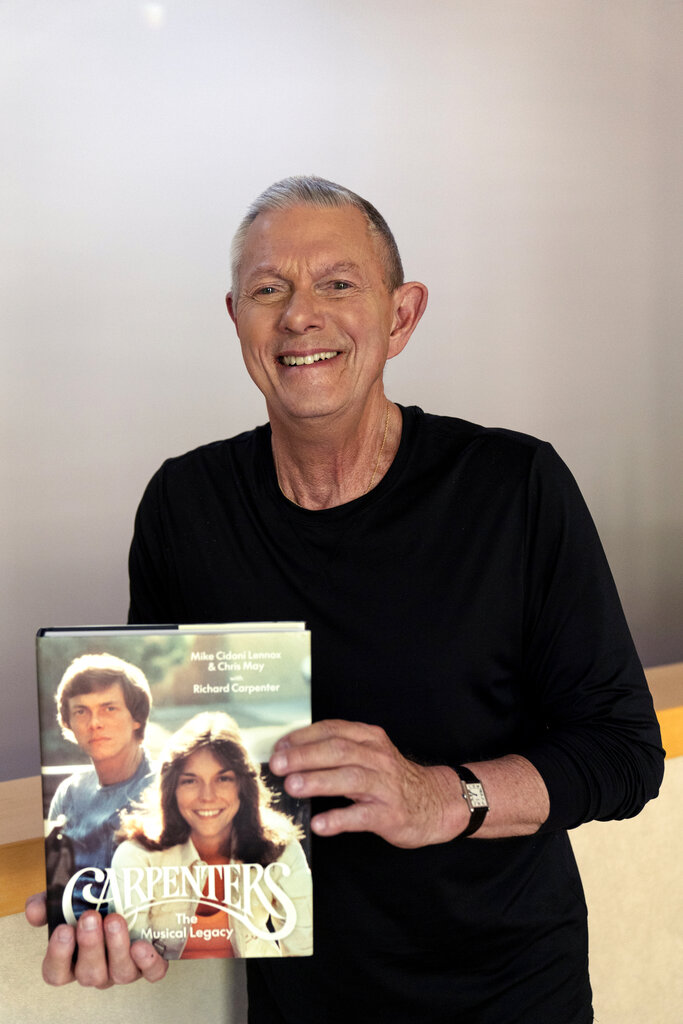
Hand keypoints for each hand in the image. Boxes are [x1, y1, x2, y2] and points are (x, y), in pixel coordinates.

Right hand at [25, 893, 167, 986]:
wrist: (137, 894)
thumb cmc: (98, 902)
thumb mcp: (68, 897)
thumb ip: (48, 902)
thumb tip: (34, 909)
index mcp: (73, 959)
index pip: (56, 973)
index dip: (58, 956)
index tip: (63, 929)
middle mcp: (97, 969)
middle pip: (88, 973)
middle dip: (89, 945)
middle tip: (90, 917)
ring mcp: (123, 969)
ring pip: (118, 973)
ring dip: (116, 947)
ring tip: (115, 920)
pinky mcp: (150, 964)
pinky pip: (151, 973)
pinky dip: (148, 962)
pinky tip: (142, 945)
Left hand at [269, 719, 465, 847]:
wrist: (434, 802)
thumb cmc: (391, 780)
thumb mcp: (369, 755)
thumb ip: (338, 751)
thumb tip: (290, 755)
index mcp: (369, 739)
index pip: (333, 730)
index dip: (303, 737)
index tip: (279, 746)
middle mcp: (377, 758)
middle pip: (338, 751)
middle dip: (304, 756)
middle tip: (278, 764)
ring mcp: (385, 786)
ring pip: (350, 778)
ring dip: (319, 780)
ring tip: (293, 786)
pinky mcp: (390, 814)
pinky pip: (362, 815)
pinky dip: (340, 818)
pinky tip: (320, 824)